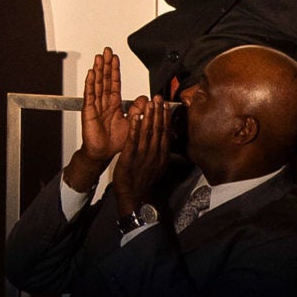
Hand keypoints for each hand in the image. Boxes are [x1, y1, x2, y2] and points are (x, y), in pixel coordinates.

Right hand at [65, 47, 129, 191]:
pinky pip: (90, 95)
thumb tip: (146, 98)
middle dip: (105, 65)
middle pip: (104, 79)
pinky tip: (91, 74)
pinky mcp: (89, 111)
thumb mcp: (133, 123)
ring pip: (97, 84)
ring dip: (98, 70)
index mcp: (114, 104)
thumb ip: (138, 110)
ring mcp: (96, 106)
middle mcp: (104, 103)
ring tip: (98, 58)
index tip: (114, 58)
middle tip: (106, 51)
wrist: (103, 153)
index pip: (114, 83)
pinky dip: (90, 84)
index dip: (114, 70)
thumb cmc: (116, 142)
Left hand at [112, 95, 169, 217]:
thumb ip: (161, 154)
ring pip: (147, 132)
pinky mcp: (130, 157)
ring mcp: (142, 155)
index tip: (166, 106)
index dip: (166, 118)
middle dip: (159, 112)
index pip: (166, 133)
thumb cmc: (143, 184)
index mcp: (161, 156)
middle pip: (158, 129)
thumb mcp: (158, 168)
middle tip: (159, 98)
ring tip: (150, 103)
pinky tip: (135, 117)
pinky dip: (135, 127)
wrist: (134, 198)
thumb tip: (165, 143)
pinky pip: (133, 140)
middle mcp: (154, 154)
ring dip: (149, 116)